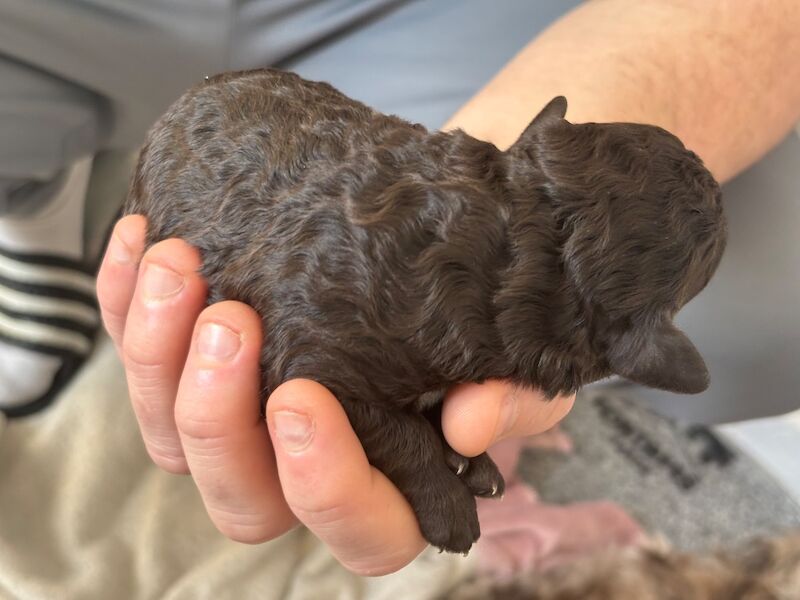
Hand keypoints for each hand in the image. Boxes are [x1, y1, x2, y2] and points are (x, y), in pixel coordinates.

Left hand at [96, 215, 574, 575]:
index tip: (303, 400)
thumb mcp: (520, 355)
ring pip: (171, 433)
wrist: (443, 238)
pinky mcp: (201, 357)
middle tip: (234, 319)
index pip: (361, 531)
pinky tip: (142, 241)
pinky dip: (126, 302)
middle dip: (218, 415)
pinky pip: (142, 350)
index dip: (325, 486)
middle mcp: (307, 466)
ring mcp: (246, 417)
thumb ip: (513, 397)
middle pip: (241, 497)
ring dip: (159, 354)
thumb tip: (470, 423)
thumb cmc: (485, 309)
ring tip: (182, 265)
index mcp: (393, 485)